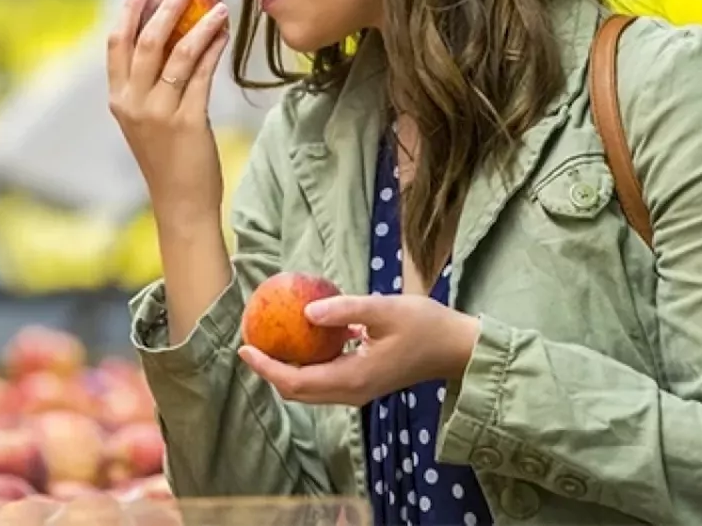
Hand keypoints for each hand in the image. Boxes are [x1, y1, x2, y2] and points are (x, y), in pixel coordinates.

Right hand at [107, 0, 230, 223]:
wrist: (180, 202)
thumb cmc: (168, 158)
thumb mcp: (146, 119)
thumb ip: (149, 85)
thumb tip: (170, 37)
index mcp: (118, 99)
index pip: (116, 44)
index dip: (129, 10)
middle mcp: (133, 103)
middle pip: (144, 41)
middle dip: (164, 8)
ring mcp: (159, 113)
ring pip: (178, 54)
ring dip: (199, 24)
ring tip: (216, 6)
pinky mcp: (188, 121)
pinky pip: (202, 74)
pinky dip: (214, 48)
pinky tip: (224, 33)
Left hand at [238, 294, 481, 406]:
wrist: (457, 349)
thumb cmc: (426, 326)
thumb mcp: (384, 310)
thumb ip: (345, 310)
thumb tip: (306, 311)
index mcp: (353, 379)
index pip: (296, 382)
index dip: (266, 367)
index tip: (244, 347)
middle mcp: (352, 392)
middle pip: (298, 392)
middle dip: (270, 370)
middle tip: (250, 342)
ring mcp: (360, 391)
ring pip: (310, 388)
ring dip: (287, 369)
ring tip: (270, 340)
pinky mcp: (366, 382)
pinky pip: (326, 378)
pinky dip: (308, 363)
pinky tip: (305, 336)